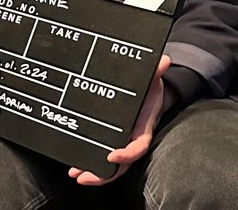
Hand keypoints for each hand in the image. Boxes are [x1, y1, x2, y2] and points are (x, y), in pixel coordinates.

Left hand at [69, 54, 170, 184]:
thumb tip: (163, 60)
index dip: (127, 154)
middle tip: (83, 176)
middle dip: (104, 174)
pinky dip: (89, 161)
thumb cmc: (149, 87)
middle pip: (121, 164)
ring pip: (111, 166)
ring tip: (75, 175)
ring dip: (94, 172)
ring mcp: (121, 142)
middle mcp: (131, 139)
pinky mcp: (109, 140)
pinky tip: (74, 167)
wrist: (147, 91)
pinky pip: (101, 155)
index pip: (138, 147)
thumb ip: (155, 71)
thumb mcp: (152, 78)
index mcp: (142, 128)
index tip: (112, 155)